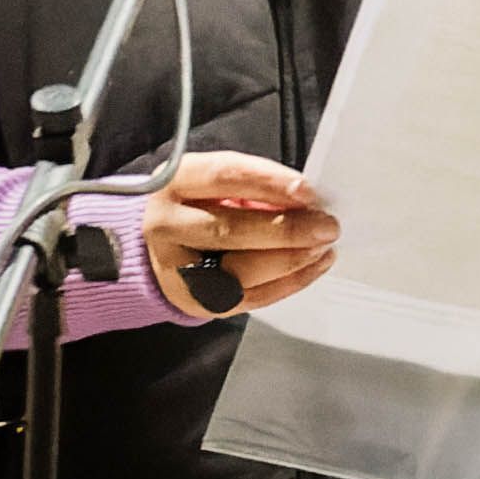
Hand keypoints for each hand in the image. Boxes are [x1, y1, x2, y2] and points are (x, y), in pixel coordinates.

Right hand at [146, 150, 337, 318]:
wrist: (153, 249)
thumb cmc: (194, 207)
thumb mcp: (213, 183)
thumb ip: (253, 186)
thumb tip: (306, 200)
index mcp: (174, 183)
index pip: (224, 176)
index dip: (269, 182)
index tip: (307, 190)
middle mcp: (168, 226)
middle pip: (230, 229)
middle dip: (287, 228)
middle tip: (326, 225)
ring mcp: (179, 269)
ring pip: (241, 269)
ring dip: (292, 258)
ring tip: (323, 246)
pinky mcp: (198, 302)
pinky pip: (251, 297)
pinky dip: (290, 282)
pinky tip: (313, 266)